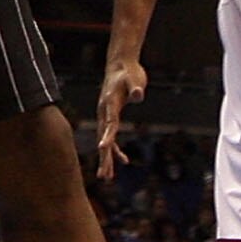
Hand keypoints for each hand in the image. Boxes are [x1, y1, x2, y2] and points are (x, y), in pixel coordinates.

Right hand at [94, 34, 149, 178]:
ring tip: (107, 177)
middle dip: (104, 157)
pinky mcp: (111, 116)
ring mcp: (106, 115)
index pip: (108, 123)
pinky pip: (111, 136)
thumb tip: (139, 95)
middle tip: (104, 176)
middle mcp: (104, 112)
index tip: (102, 148)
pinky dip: (116, 149)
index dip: (106, 136)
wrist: (120, 65)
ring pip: (104, 140)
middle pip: (103, 137)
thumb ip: (135, 88)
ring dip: (107, 158)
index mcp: (109, 104)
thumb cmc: (128, 72)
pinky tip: (124, 160)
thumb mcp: (134, 79)